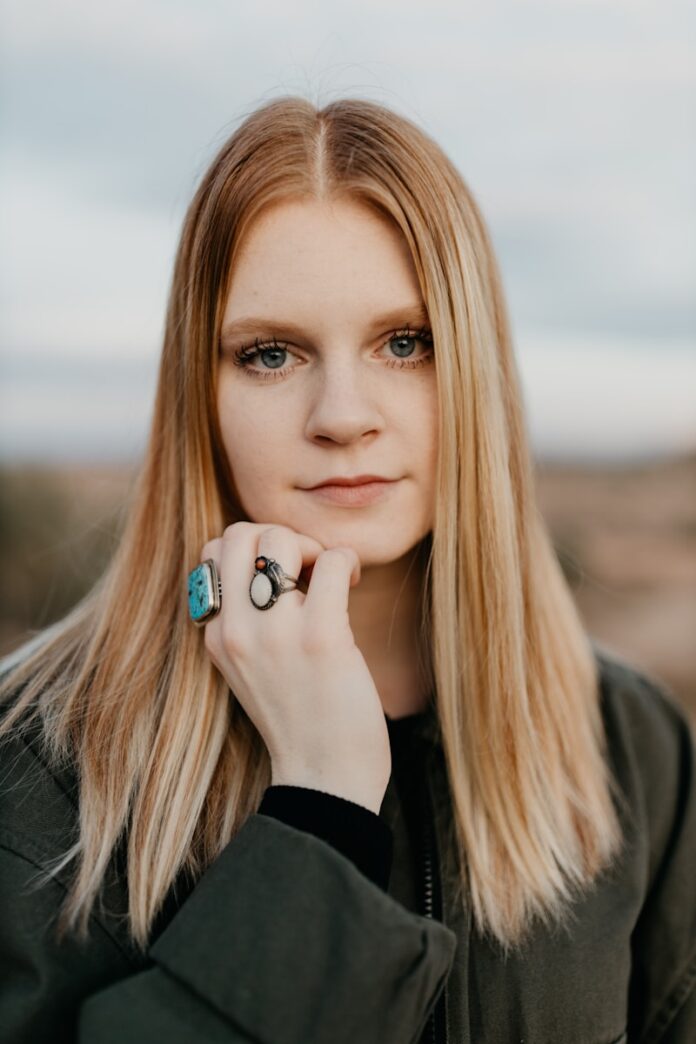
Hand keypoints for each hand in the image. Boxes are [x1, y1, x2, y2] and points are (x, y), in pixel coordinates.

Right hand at [198, 522, 391, 813]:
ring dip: (313, 546)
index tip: (283, 577)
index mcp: (216, 636)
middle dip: (279, 537)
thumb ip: (247, 623)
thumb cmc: (300, 721)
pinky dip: (347, 562)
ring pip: (280, 538)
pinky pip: (331, 561)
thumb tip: (271, 564)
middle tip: (306, 569)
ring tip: (330, 577)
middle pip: (238, 533)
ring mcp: (276, 633)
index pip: (212, 553)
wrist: (325, 779)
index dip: (252, 549)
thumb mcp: (250, 670)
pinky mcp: (320, 637)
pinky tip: (352, 584)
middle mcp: (236, 631)